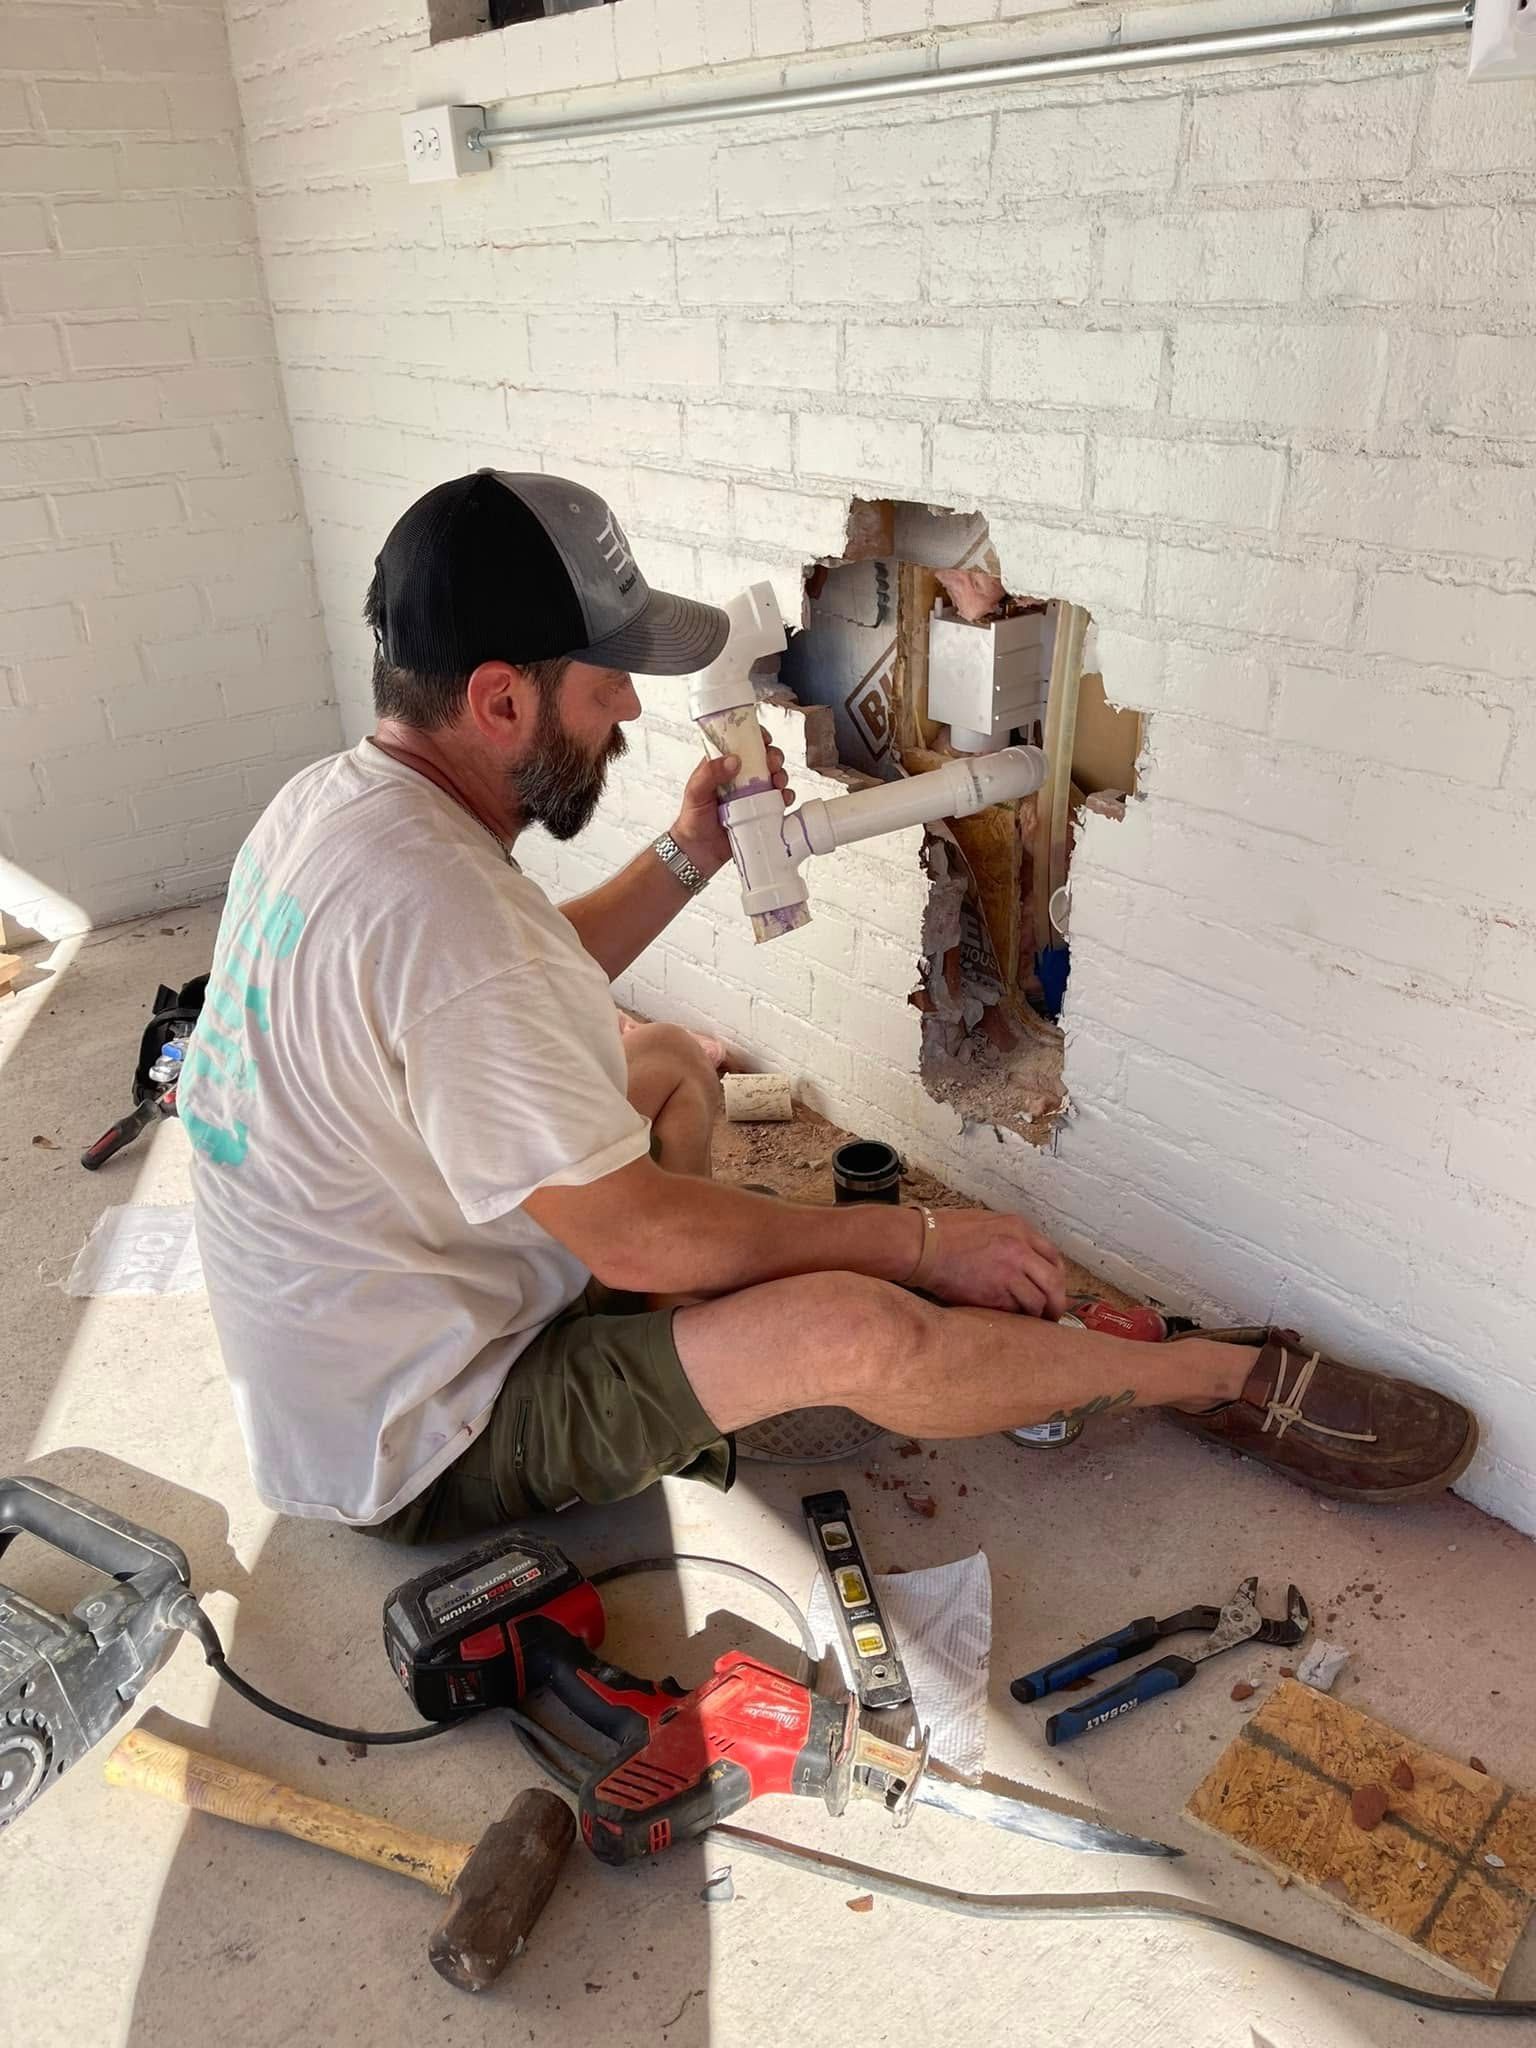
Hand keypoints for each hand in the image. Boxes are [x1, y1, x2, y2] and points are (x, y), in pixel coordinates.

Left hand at [669, 724, 794, 878]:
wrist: (699, 852)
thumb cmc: (692, 819)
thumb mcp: (695, 791)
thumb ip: (710, 773)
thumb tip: (734, 761)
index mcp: (723, 767)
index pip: (741, 744)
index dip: (755, 737)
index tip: (764, 738)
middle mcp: (740, 779)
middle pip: (764, 759)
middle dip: (773, 757)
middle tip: (772, 764)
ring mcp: (752, 796)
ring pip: (775, 778)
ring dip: (782, 775)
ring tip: (778, 782)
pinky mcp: (761, 812)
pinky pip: (779, 801)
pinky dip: (786, 797)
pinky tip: (783, 799)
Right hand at [919, 1209, 1067, 1317]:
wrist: (923, 1246)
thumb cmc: (947, 1233)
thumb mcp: (988, 1223)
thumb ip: (1012, 1238)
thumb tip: (1026, 1259)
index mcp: (1019, 1229)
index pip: (1053, 1257)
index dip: (1057, 1278)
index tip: (1054, 1289)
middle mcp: (1019, 1249)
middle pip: (1054, 1282)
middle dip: (1057, 1303)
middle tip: (1053, 1315)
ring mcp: (1008, 1272)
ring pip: (1037, 1301)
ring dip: (1036, 1314)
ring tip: (1030, 1321)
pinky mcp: (994, 1294)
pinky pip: (1014, 1311)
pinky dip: (1015, 1318)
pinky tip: (1010, 1320)